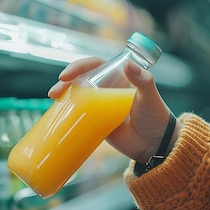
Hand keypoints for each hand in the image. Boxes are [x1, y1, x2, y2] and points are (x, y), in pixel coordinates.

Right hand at [48, 57, 179, 163]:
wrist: (155, 145)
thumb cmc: (156, 117)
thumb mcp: (150, 97)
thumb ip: (143, 80)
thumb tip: (128, 65)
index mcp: (118, 77)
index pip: (95, 65)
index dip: (79, 66)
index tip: (67, 74)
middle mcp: (107, 89)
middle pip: (81, 80)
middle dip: (65, 82)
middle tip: (55, 91)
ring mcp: (100, 107)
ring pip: (77, 96)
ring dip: (63, 96)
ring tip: (53, 100)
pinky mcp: (97, 123)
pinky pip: (79, 116)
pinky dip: (67, 115)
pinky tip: (57, 116)